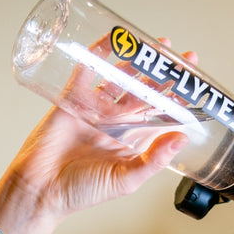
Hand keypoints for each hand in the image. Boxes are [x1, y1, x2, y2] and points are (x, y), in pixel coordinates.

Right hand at [0, 38, 196, 224]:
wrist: (41, 190)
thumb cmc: (81, 192)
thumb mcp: (126, 180)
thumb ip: (154, 160)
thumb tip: (181, 138)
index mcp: (130, 141)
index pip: (158, 113)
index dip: (174, 97)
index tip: (192, 82)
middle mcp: (113, 123)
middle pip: (140, 91)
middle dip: (157, 73)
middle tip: (174, 54)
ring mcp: (92, 110)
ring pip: (116, 79)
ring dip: (131, 61)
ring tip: (148, 44)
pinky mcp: (70, 101)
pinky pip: (84, 73)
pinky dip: (95, 56)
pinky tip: (108, 41)